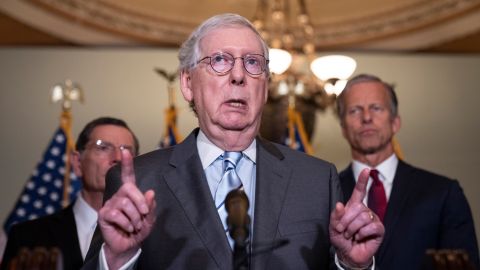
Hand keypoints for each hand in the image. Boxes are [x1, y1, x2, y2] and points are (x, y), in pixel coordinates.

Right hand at [98, 149, 156, 268]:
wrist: (129, 246)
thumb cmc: (139, 230)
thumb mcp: (150, 219)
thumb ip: (151, 206)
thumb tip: (150, 192)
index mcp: (130, 194)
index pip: (128, 176)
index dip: (127, 163)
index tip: (125, 150)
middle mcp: (119, 196)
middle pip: (128, 188)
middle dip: (140, 201)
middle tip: (144, 214)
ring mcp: (110, 204)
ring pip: (124, 203)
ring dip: (134, 217)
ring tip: (135, 225)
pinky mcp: (104, 215)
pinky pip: (117, 214)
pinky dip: (126, 223)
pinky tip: (127, 228)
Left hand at [329, 168, 384, 267]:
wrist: (349, 255)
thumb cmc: (341, 239)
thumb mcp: (333, 228)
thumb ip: (335, 216)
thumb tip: (340, 204)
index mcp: (354, 207)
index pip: (359, 191)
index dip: (363, 181)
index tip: (367, 170)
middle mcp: (364, 211)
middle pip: (358, 207)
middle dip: (346, 221)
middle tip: (343, 231)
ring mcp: (373, 219)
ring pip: (363, 217)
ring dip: (353, 229)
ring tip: (351, 235)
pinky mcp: (379, 229)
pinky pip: (371, 226)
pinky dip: (362, 234)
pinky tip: (360, 238)